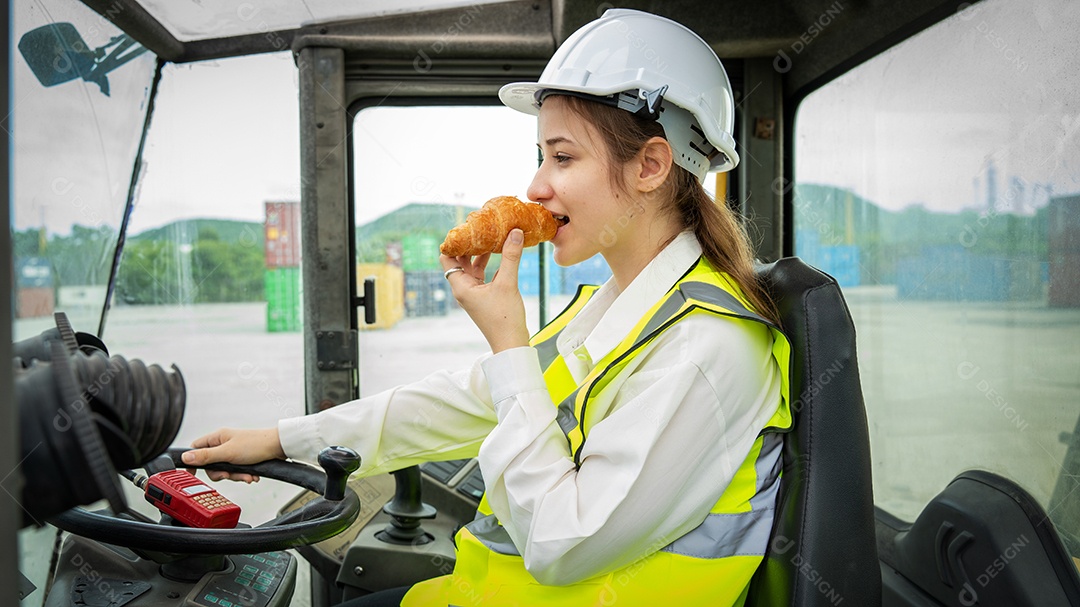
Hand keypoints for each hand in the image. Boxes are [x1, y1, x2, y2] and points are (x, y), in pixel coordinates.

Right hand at [181, 427, 285, 482]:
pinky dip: (243, 475)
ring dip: (235, 476)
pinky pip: (236, 471)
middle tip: (228, 475)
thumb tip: (186, 458)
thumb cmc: (257, 444)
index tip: (193, 473)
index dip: (193, 461)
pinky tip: (251, 476)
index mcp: (218, 437)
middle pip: (211, 464)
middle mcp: (224, 443)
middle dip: (221, 473)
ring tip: (246, 476)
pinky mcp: (243, 459)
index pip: (196, 448)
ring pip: (225, 470)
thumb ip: (207, 456)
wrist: (280, 447)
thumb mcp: (228, 453)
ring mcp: (234, 451)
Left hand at [441, 229, 529, 353]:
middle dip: (469, 244)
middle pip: (459, 260)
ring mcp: (474, 293)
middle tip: (479, 227)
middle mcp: (464, 289)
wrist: (511, 344)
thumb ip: (511, 257)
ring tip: (491, 236)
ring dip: (480, 253)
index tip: (464, 227)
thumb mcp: (508, 284)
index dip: (453, 242)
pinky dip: (489, 264)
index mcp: (461, 286)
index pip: (447, 258)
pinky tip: (501, 254)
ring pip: (472, 267)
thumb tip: (515, 232)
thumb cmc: (505, 318)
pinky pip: (483, 275)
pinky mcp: (484, 297)